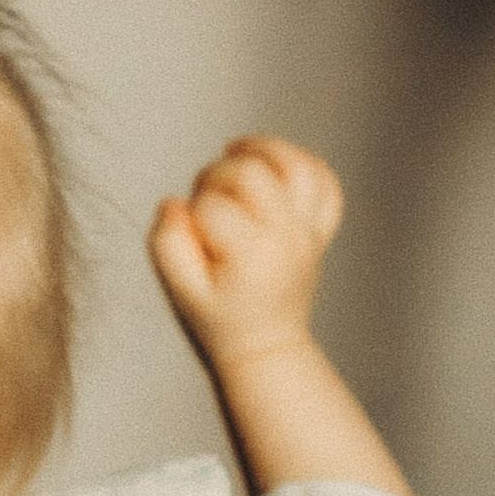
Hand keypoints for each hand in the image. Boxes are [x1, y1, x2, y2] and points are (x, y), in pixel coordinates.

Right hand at [148, 136, 344, 370]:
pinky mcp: (318, 230)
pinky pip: (326, 184)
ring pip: (297, 166)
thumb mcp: (182, 292)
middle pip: (250, 173)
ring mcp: (307, 231)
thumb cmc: (223, 321)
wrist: (267, 345)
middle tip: (205, 195)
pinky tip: (278, 163)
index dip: (191, 209)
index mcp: (251, 253)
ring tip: (238, 150)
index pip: (211, 204)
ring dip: (265, 149)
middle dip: (217, 173)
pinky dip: (305, 164)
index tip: (189, 229)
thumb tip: (172, 203)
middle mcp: (285, 237)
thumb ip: (168, 245)